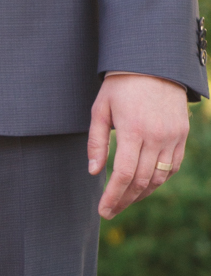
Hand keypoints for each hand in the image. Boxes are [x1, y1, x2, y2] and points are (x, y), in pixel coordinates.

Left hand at [88, 73, 189, 219]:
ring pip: (160, 177)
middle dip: (124, 200)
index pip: (125, 174)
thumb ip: (96, 142)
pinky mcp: (182, 134)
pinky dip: (160, 180)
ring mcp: (173, 136)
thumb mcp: (100, 110)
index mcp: (133, 130)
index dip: (113, 196)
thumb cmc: (120, 86)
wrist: (154, 64)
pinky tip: (145, 185)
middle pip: (142, 181)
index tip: (103, 211)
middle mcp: (156, 136)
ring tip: (125, 201)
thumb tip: (93, 172)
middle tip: (110, 211)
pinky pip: (173, 166)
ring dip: (142, 194)